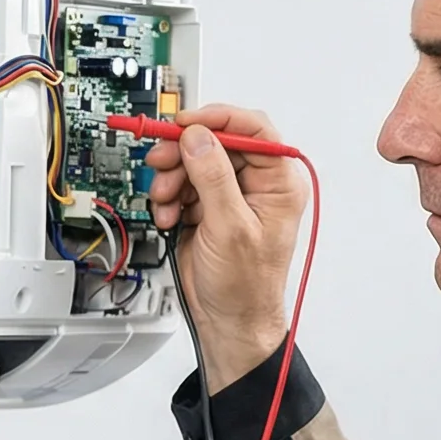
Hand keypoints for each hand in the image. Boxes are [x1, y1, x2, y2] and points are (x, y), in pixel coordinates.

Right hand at [144, 104, 307, 387]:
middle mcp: (255, 183)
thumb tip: (199, 138)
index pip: (253, 129)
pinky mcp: (206, 207)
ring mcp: (228, 195)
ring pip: (192, 162)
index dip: (218, 119)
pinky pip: (181, 185)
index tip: (186, 123)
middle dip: (184, 153)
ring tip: (166, 201)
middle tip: (162, 161)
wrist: (227, 320)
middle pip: (215, 142)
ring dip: (172, 179)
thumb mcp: (231, 228)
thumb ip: (214, 178)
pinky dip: (168, 198)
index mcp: (278, 182)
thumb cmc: (246, 286)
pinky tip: (169, 216)